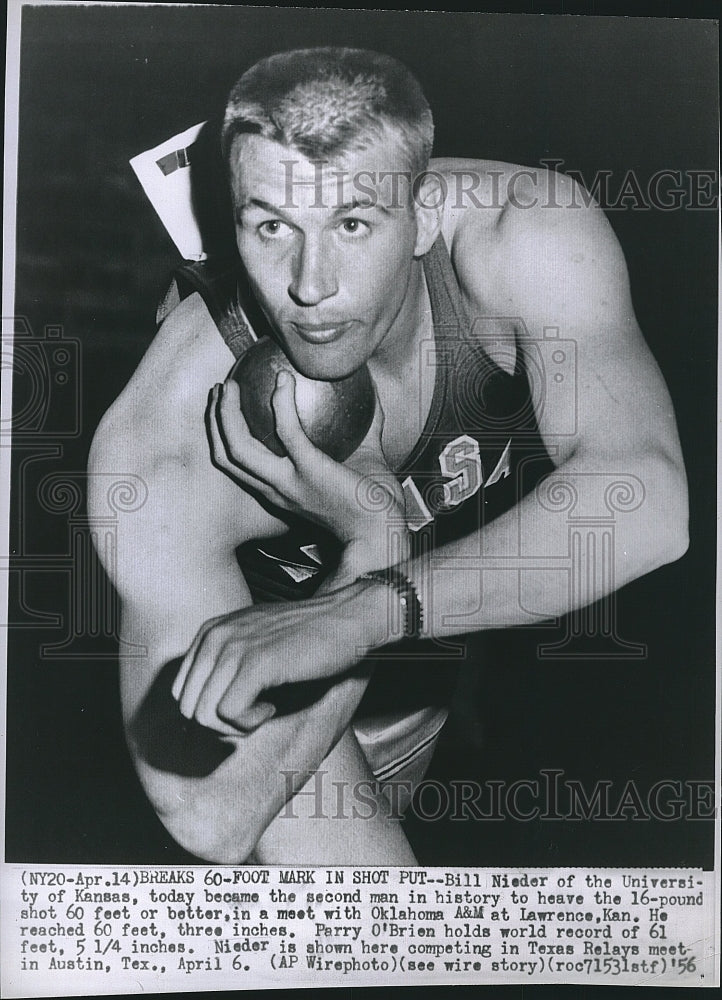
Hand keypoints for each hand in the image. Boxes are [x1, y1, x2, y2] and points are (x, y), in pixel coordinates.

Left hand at [170, 584, 380, 734]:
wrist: (349, 617)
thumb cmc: (310, 636)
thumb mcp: (257, 641)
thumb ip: (228, 664)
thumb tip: (201, 713)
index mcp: (211, 631)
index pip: (181, 691)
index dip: (210, 711)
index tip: (243, 706)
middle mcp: (216, 636)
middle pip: (188, 707)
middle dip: (219, 723)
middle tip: (255, 713)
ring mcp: (234, 648)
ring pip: (204, 714)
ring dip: (235, 725)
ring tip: (266, 708)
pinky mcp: (256, 664)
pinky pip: (229, 714)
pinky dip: (250, 722)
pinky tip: (273, 707)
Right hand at [209, 374, 407, 567]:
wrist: (385, 531)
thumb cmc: (377, 503)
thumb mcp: (365, 460)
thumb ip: (365, 430)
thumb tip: (373, 398)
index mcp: (282, 490)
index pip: (239, 466)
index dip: (224, 437)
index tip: (227, 408)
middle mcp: (277, 489)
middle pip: (228, 456)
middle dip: (215, 422)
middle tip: (220, 389)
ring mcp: (290, 482)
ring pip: (239, 449)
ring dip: (227, 414)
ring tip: (231, 385)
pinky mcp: (310, 469)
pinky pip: (288, 430)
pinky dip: (282, 402)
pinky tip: (285, 379)